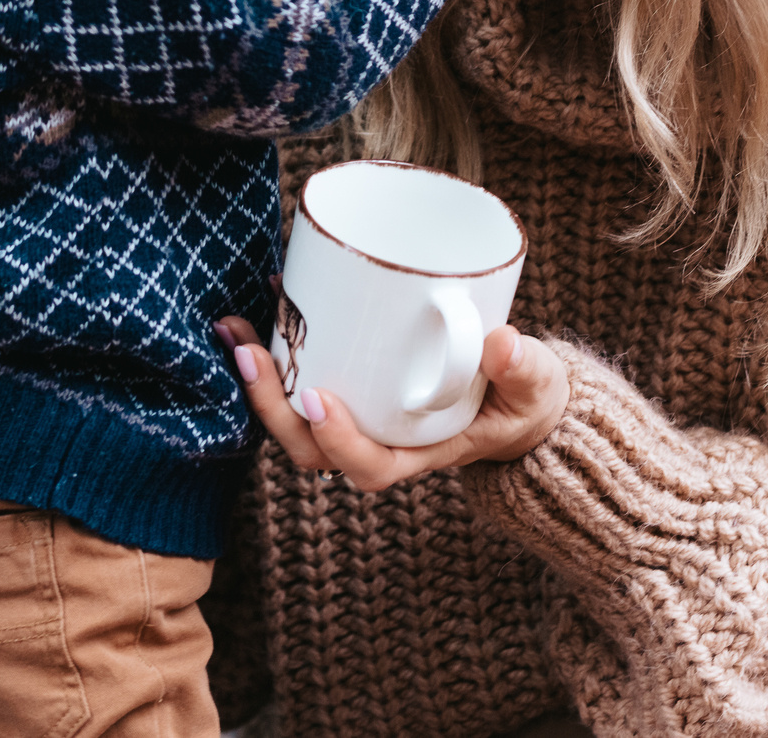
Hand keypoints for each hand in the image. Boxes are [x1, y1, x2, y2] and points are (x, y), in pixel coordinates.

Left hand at [214, 314, 568, 490]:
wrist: (516, 393)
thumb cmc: (523, 398)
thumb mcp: (534, 387)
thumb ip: (522, 369)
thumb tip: (499, 342)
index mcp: (417, 454)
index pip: (367, 467)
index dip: (336, 441)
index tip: (318, 400)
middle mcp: (377, 440)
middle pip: (309, 447)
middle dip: (271, 405)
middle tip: (250, 354)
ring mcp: (358, 413)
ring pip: (292, 415)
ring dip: (257, 378)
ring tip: (233, 329)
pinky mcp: (349, 382)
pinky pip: (300, 378)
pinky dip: (276, 348)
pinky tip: (262, 302)